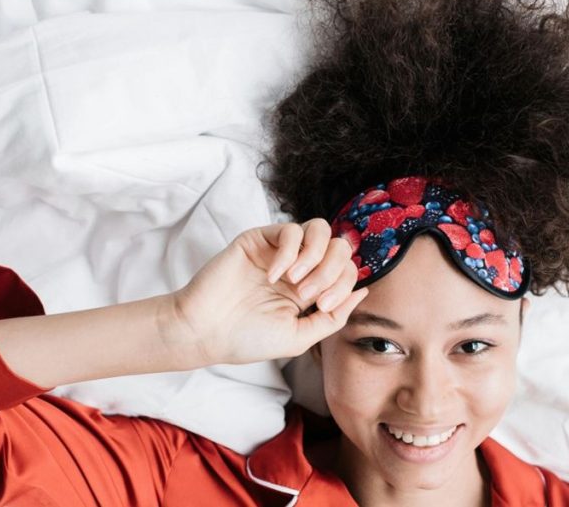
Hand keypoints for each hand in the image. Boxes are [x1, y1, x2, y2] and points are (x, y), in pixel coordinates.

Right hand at [168, 218, 368, 365]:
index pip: (346, 270)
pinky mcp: (258, 239)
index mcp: (310, 290)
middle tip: (308, 295)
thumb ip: (333, 317)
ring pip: (320, 230)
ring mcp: (279, 251)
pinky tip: (273, 275)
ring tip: (295, 281)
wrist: (205, 331)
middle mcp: (298, 266)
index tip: (323, 305)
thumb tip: (364, 291)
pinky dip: (289, 251)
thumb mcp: (300, 336)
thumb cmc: (246, 338)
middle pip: (339, 246)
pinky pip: (289, 229)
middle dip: (332, 271)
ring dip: (316, 256)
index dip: (344, 284)